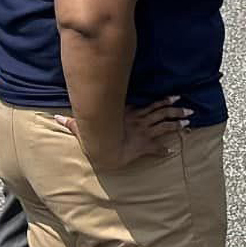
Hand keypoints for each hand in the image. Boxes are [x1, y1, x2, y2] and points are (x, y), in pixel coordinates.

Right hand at [56, 98, 189, 169]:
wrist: (103, 149)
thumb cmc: (96, 136)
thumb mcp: (86, 126)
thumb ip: (72, 122)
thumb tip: (55, 117)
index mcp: (132, 115)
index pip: (152, 105)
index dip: (165, 100)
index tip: (176, 95)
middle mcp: (141, 122)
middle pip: (163, 114)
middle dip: (177, 111)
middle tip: (191, 109)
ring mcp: (144, 134)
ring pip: (165, 127)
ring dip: (177, 125)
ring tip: (189, 123)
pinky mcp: (143, 146)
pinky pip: (157, 148)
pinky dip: (165, 149)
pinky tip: (173, 151)